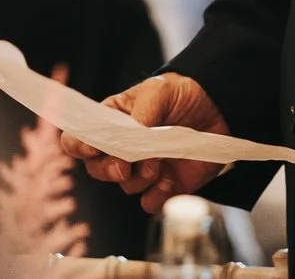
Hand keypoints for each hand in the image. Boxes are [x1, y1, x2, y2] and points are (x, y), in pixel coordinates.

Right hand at [58, 74, 229, 212]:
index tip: (92, 149)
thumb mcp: (156, 93)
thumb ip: (140, 116)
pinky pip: (149, 203)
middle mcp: (122, 149)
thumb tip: (129, 142)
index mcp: (111, 122)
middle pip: (97, 169)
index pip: (79, 138)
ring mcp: (143, 169)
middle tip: (125, 167)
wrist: (215, 108)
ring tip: (160, 163)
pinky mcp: (164, 186)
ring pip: (126, 186)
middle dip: (108, 170)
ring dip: (140, 179)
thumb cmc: (179, 93)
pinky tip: (169, 180)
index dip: (79, 146)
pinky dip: (157, 197)